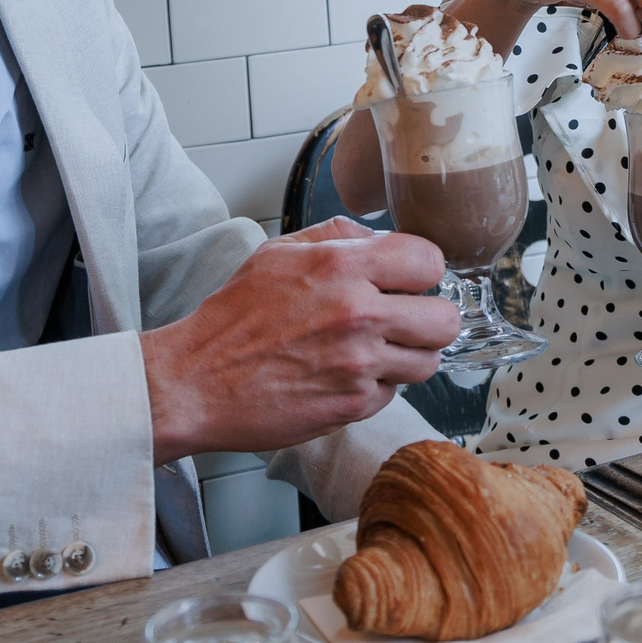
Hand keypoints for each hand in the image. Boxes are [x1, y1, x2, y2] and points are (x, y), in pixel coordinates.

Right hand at [142, 219, 461, 460]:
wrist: (196, 381)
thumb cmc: (232, 317)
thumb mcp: (278, 253)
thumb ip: (336, 237)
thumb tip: (379, 238)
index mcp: (342, 267)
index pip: (430, 260)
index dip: (421, 270)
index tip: (408, 280)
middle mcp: (358, 314)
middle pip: (445, 319)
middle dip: (428, 318)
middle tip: (403, 320)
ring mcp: (359, 364)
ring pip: (428, 361)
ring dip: (407, 356)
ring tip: (373, 350)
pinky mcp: (352, 405)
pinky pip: (393, 393)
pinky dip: (375, 386)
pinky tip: (343, 376)